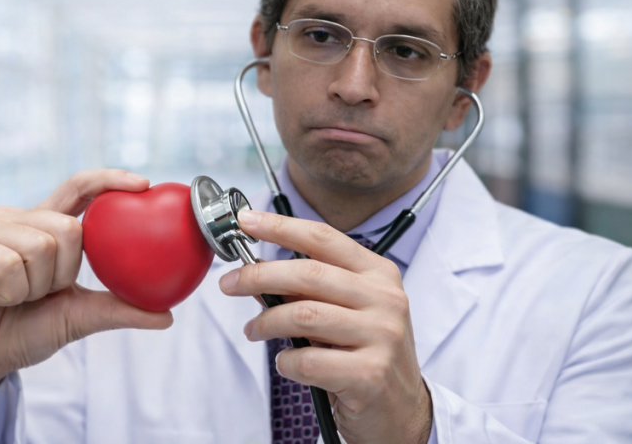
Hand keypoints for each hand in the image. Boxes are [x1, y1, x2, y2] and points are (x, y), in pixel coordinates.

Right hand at [0, 170, 172, 407]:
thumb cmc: (17, 332)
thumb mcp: (75, 319)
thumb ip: (116, 309)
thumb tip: (167, 315)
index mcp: (42, 226)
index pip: (79, 188)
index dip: (109, 180)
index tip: (143, 184)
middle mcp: (15, 218)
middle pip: (69, 228)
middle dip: (62, 275)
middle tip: (36, 294)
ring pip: (40, 247)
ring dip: (33, 288)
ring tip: (10, 297)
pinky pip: (9, 264)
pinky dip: (9, 292)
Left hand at [218, 210, 430, 443]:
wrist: (401, 410)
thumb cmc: (365, 353)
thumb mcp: (344, 311)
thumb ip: (307, 289)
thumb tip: (255, 272)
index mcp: (378, 274)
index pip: (323, 238)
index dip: (280, 226)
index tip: (246, 221)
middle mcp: (385, 299)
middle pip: (307, 273)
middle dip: (258, 276)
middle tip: (230, 284)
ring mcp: (382, 336)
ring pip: (303, 315)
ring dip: (266, 323)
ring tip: (254, 331)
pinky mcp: (371, 374)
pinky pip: (308, 361)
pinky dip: (286, 362)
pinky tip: (288, 364)